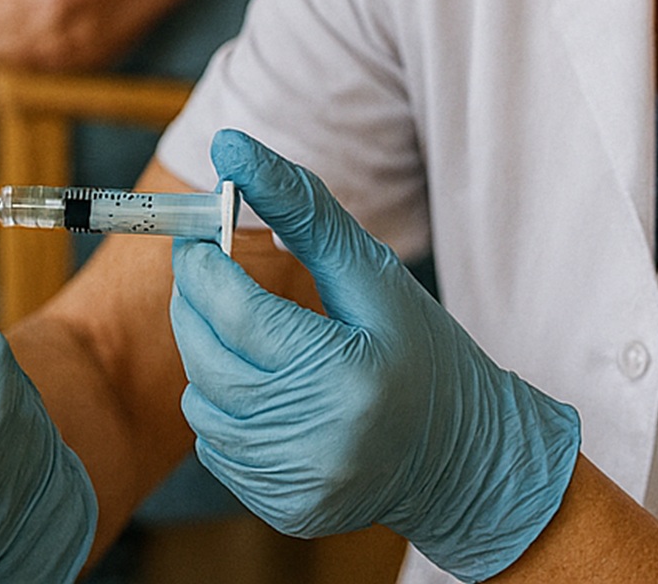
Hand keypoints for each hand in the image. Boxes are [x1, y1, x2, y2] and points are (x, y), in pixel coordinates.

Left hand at [170, 130, 579, 580]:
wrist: (464, 458)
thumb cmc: (421, 351)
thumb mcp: (372, 274)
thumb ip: (300, 208)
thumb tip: (230, 147)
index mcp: (346, 374)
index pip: (236, 310)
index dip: (202, 265)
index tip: (198, 239)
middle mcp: (320, 439)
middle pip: (208, 357)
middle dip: (193, 304)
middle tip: (204, 271)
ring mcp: (300, 483)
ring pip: (201, 401)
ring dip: (208, 357)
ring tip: (248, 333)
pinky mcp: (285, 509)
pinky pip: (216, 447)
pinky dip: (225, 408)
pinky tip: (267, 387)